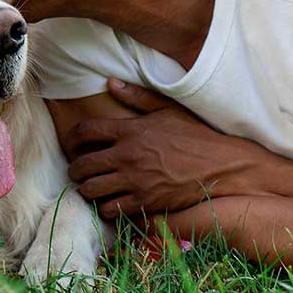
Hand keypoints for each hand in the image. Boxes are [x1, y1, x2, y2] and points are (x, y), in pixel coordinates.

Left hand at [63, 78, 281, 218]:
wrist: (222, 166)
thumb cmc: (196, 135)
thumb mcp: (169, 110)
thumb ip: (137, 97)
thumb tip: (111, 82)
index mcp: (131, 131)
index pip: (85, 131)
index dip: (71, 139)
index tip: (71, 145)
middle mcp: (128, 156)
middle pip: (82, 165)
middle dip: (75, 169)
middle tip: (79, 170)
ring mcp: (135, 181)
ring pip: (91, 190)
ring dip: (87, 189)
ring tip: (94, 186)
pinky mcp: (145, 202)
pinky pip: (109, 210)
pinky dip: (106, 208)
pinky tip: (112, 202)